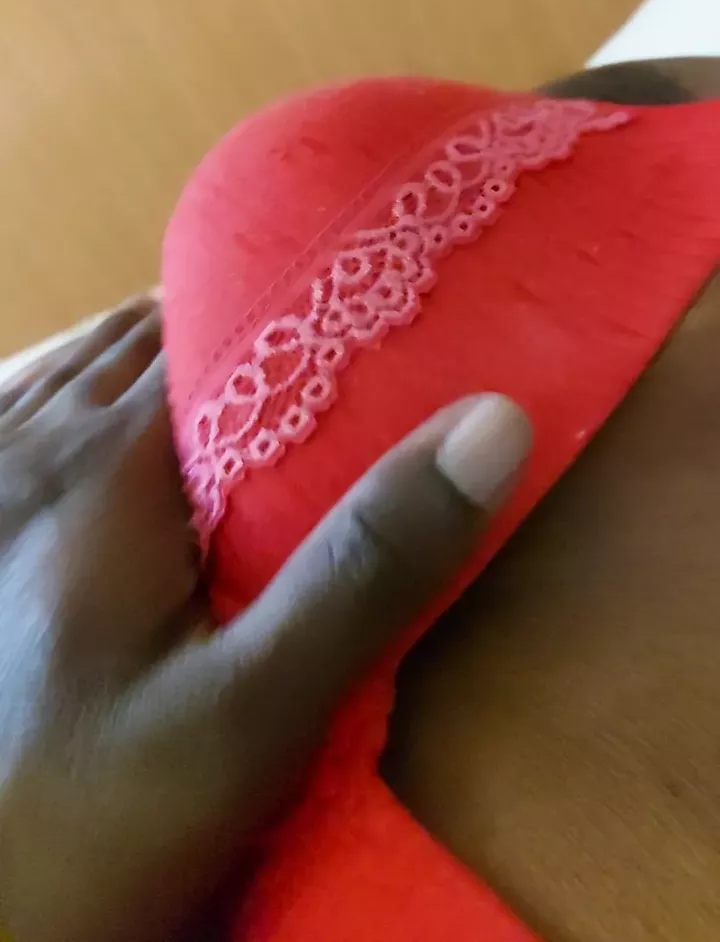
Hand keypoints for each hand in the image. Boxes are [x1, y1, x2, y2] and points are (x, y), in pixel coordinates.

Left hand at [0, 301, 529, 940]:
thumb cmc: (93, 818)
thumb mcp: (247, 720)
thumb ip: (363, 572)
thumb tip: (489, 424)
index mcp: (102, 466)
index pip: (214, 338)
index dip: (301, 325)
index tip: (375, 332)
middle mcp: (31, 449)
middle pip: (148, 348)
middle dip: (238, 342)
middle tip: (326, 362)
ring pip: (85, 373)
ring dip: (165, 362)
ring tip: (244, 380)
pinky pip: (29, 413)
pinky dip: (86, 391)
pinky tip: (112, 421)